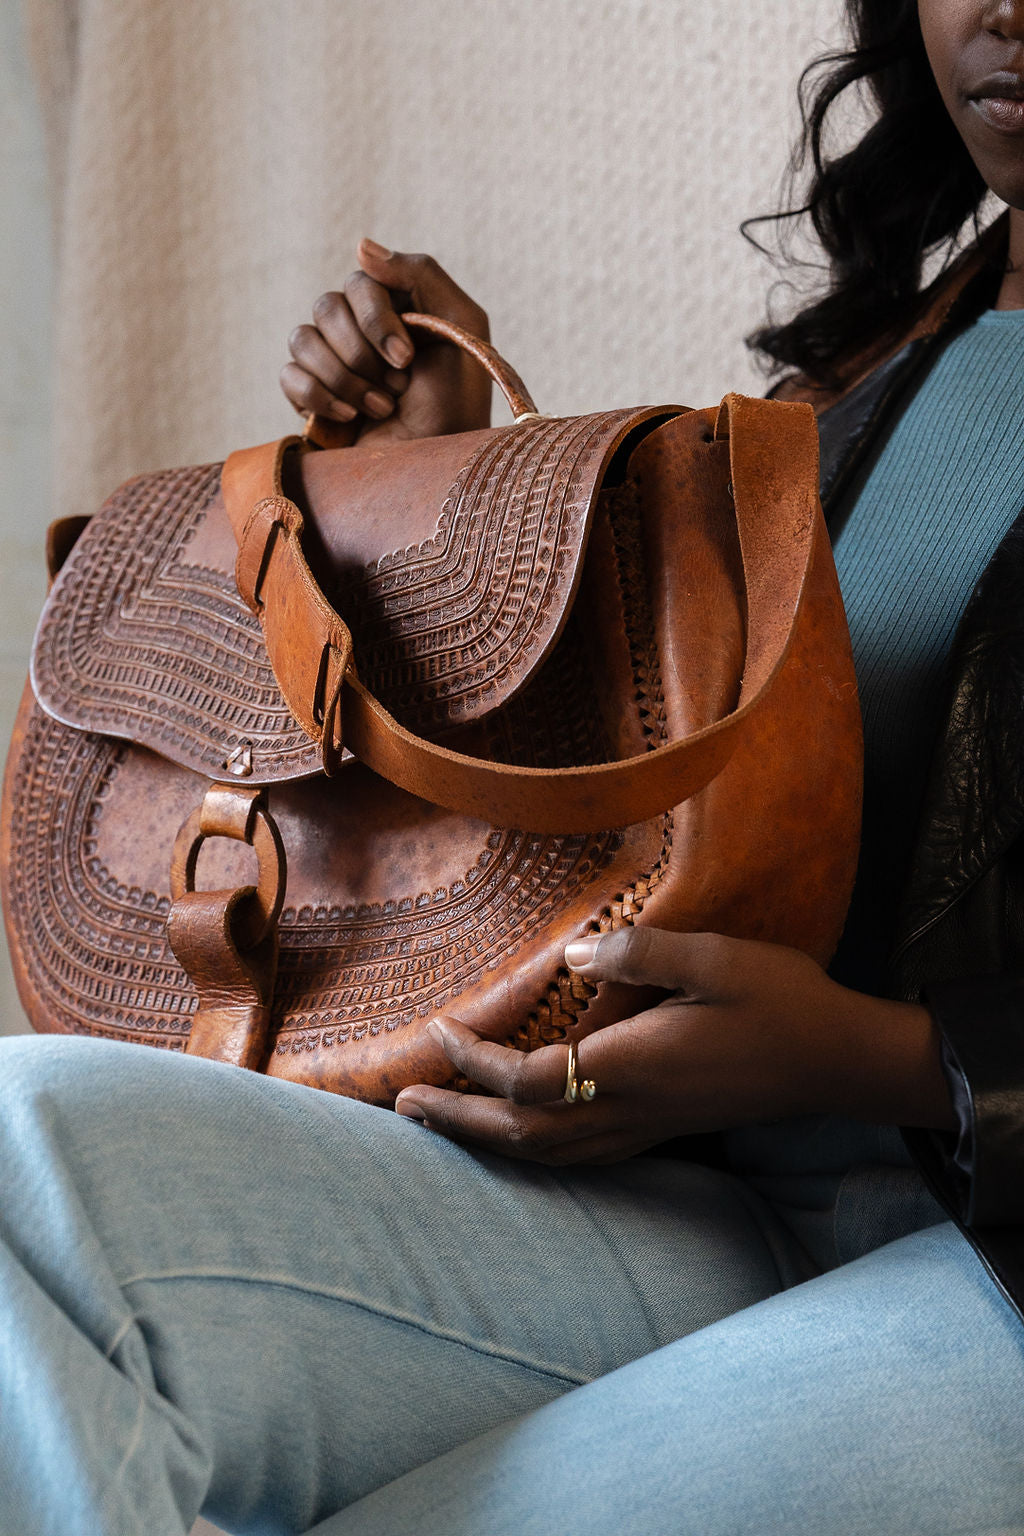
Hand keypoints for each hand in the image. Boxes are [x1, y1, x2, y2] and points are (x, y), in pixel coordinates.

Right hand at [280, 240, 491, 442]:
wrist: (437, 464)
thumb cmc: (458, 400)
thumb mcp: (461, 324)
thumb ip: (420, 272)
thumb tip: (360, 246)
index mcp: (391, 306)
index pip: (358, 282)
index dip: (376, 319)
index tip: (408, 359)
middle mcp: (357, 328)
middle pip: (326, 307)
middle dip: (362, 354)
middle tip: (397, 387)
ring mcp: (330, 362)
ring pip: (301, 338)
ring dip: (344, 378)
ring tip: (381, 407)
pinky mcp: (311, 397)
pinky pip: (288, 375)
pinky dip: (320, 396)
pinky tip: (351, 416)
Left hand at [393, 927, 956, 1164]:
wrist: (838, 1061)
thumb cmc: (780, 1001)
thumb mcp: (715, 957)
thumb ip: (640, 952)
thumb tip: (571, 952)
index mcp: (633, 1064)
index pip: (527, 1077)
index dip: (474, 1060)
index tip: (440, 1027)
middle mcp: (630, 1108)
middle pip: (522, 1133)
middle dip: (458, 1121)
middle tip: (403, 1108)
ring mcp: (646, 1126)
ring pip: (547, 1154)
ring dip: (488, 1140)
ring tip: (444, 1122)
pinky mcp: (661, 1129)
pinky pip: (578, 1156)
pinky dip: (533, 1150)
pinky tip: (523, 1136)